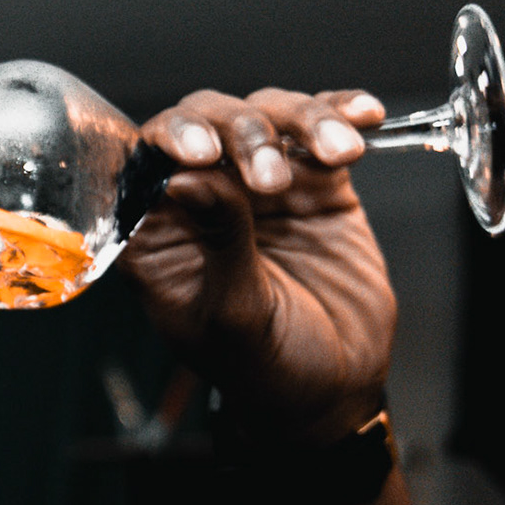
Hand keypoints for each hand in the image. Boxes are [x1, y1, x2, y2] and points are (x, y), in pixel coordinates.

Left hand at [118, 87, 394, 445]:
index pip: (143, 164)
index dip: (165, 142)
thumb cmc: (263, 369)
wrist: (332, 391)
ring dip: (299, 122)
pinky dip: (342, 114)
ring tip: (334, 157)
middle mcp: (201, 201)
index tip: (198, 152)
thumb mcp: (234, 316)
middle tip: (270, 178)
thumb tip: (187, 178)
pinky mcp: (315, 185)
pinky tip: (362, 118)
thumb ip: (218, 243)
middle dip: (238, 131)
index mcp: (157, 235)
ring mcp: (258, 187)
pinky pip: (323, 131)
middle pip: (203, 122)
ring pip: (265, 115)